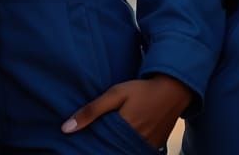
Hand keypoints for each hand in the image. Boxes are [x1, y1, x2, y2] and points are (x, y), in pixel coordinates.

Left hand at [62, 74, 191, 147]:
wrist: (173, 89)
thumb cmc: (141, 89)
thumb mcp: (116, 94)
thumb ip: (92, 111)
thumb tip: (65, 128)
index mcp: (123, 131)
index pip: (100, 149)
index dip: (90, 148)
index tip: (78, 148)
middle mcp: (135, 143)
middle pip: (111, 152)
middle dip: (102, 149)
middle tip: (94, 143)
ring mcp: (146, 147)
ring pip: (124, 153)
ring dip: (114, 149)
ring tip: (108, 142)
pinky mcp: (154, 148)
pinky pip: (137, 152)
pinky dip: (127, 149)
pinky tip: (122, 142)